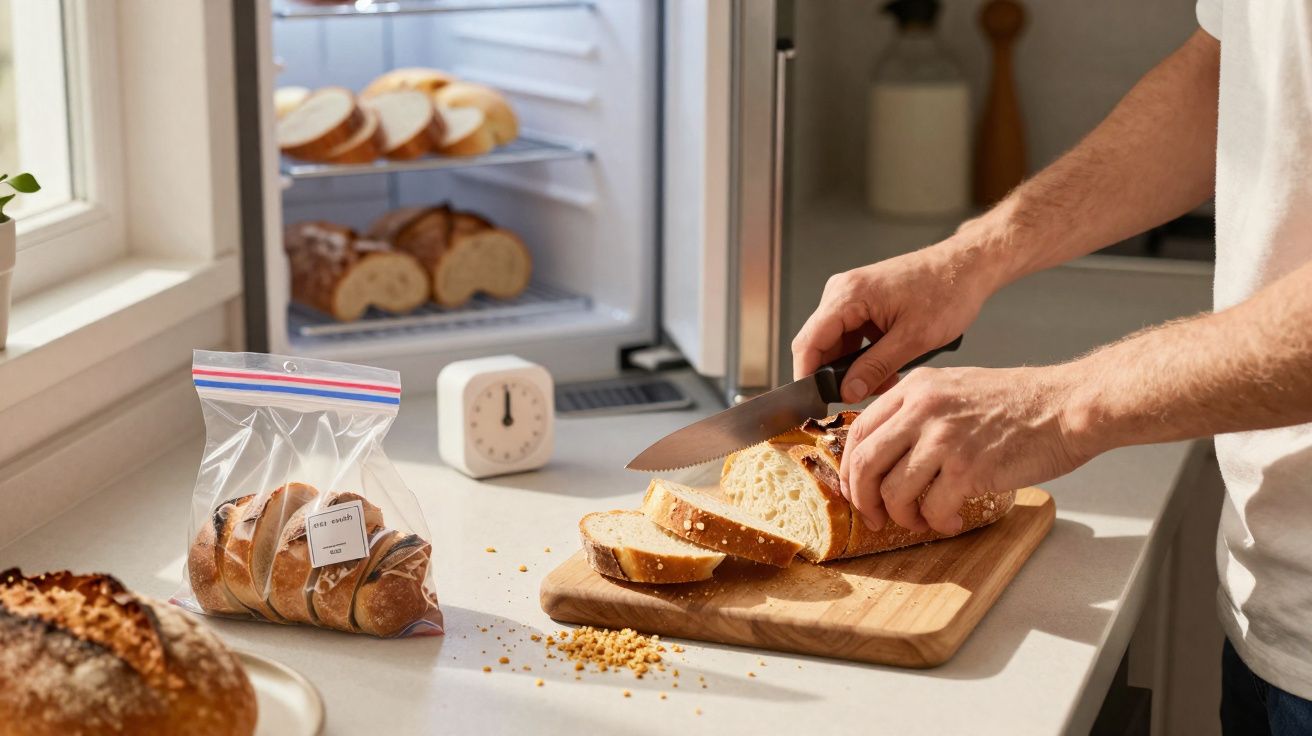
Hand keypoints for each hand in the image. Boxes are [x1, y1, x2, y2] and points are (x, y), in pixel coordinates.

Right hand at [791, 238, 999, 402]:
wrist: (966, 266)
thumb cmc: (946, 292)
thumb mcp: (912, 339)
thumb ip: (875, 367)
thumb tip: (847, 392)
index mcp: (848, 295)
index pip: (809, 342)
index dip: (807, 375)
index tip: (816, 402)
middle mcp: (842, 291)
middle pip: (818, 343)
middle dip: (834, 375)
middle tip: (857, 398)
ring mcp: (852, 295)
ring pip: (835, 342)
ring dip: (852, 367)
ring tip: (881, 384)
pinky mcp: (863, 301)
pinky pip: (850, 334)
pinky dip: (863, 355)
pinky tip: (885, 369)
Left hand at [838, 364, 1091, 533]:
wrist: (1066, 406)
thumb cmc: (1017, 402)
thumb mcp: (954, 388)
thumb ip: (916, 411)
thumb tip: (884, 449)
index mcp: (915, 388)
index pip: (858, 431)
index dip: (850, 468)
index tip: (856, 489)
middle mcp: (923, 409)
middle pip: (865, 463)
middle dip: (862, 499)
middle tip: (874, 516)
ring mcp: (944, 438)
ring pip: (893, 491)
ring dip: (902, 516)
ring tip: (921, 519)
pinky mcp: (968, 468)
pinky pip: (933, 509)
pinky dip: (938, 522)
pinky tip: (951, 519)